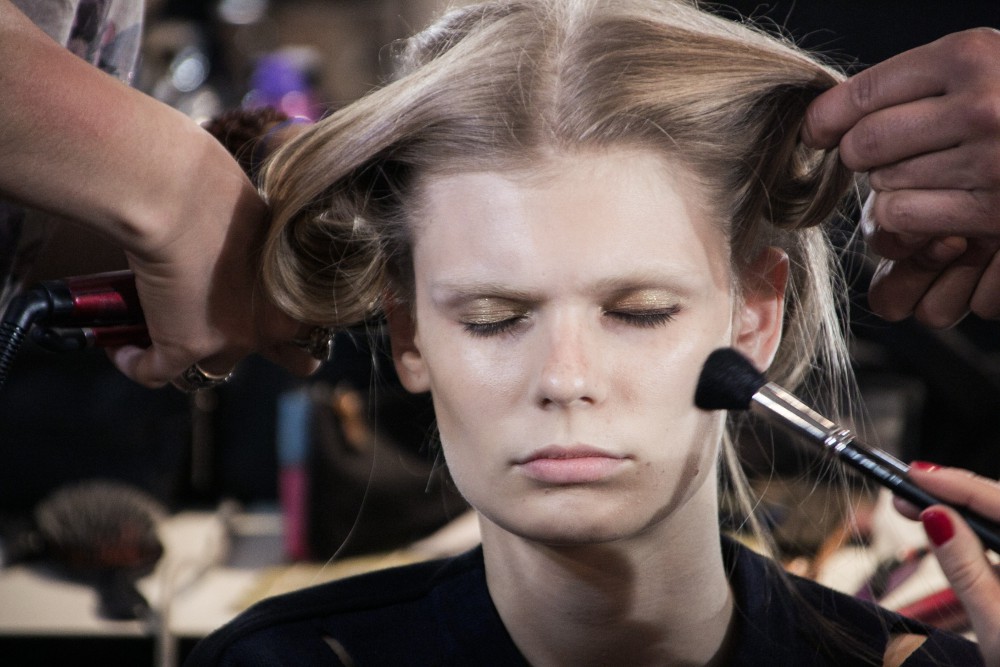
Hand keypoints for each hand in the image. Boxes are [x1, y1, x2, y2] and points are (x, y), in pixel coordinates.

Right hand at [108, 132, 320, 387]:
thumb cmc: (218, 190)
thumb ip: (263, 247)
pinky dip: (136, 363)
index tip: (281, 314)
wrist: (179, 196)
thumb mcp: (263, 221)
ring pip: (211, 371)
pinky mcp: (185, 347)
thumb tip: (240, 247)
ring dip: (190, 358)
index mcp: (301, 293)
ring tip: (163, 336)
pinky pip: (157, 373)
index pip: (317, 329)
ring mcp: (231, 342)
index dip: (302, 328)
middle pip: (283, 359)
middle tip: (231, 328)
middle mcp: (273, 325)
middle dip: (264, 348)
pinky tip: (121, 349)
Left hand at [803, 29, 999, 327]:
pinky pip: (903, 216)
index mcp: (971, 55)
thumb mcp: (979, 67)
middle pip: (865, 144)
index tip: (815, 133)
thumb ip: (914, 84)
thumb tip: (823, 122)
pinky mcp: (993, 210)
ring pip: (882, 185)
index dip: (826, 119)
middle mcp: (981, 105)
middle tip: (881, 157)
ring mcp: (990, 160)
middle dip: (860, 157)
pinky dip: (904, 217)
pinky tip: (934, 203)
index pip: (864, 92)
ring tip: (929, 174)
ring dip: (890, 187)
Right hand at [894, 463, 999, 663]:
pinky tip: (954, 530)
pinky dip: (980, 531)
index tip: (913, 473)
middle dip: (954, 493)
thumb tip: (934, 517)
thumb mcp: (994, 623)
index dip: (954, 483)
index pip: (999, 501)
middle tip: (905, 493)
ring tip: (920, 509)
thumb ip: (964, 567)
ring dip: (964, 510)